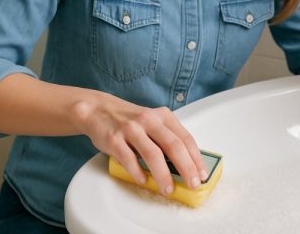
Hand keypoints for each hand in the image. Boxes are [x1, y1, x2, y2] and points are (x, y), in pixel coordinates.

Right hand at [71, 94, 207, 195]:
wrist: (97, 110)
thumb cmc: (129, 121)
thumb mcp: (152, 122)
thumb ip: (166, 139)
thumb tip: (185, 166)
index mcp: (163, 116)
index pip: (185, 138)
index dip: (196, 158)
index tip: (202, 175)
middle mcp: (149, 120)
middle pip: (173, 145)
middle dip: (186, 168)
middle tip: (192, 185)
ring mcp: (131, 128)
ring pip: (152, 154)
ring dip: (163, 174)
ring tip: (168, 189)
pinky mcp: (114, 138)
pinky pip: (129, 158)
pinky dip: (138, 172)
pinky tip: (143, 180)